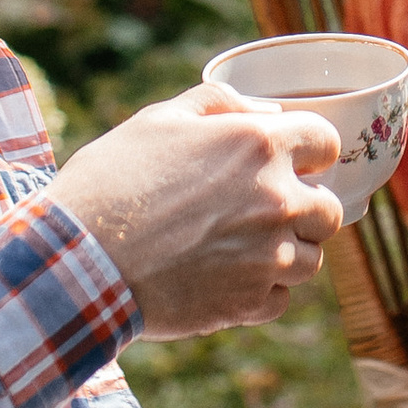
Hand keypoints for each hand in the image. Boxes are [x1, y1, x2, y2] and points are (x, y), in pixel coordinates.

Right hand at [50, 89, 341, 337]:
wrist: (78, 258)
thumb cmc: (112, 181)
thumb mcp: (159, 120)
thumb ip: (220, 104)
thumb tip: (265, 111)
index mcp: (259, 145)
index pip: (327, 142)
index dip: (311, 152)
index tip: (295, 162)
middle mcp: (277, 199)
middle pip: (328, 210)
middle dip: (304, 208)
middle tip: (263, 211)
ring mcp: (267, 256)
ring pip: (310, 259)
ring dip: (285, 253)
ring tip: (240, 248)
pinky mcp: (248, 303)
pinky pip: (280, 299)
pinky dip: (260, 292)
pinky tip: (223, 279)